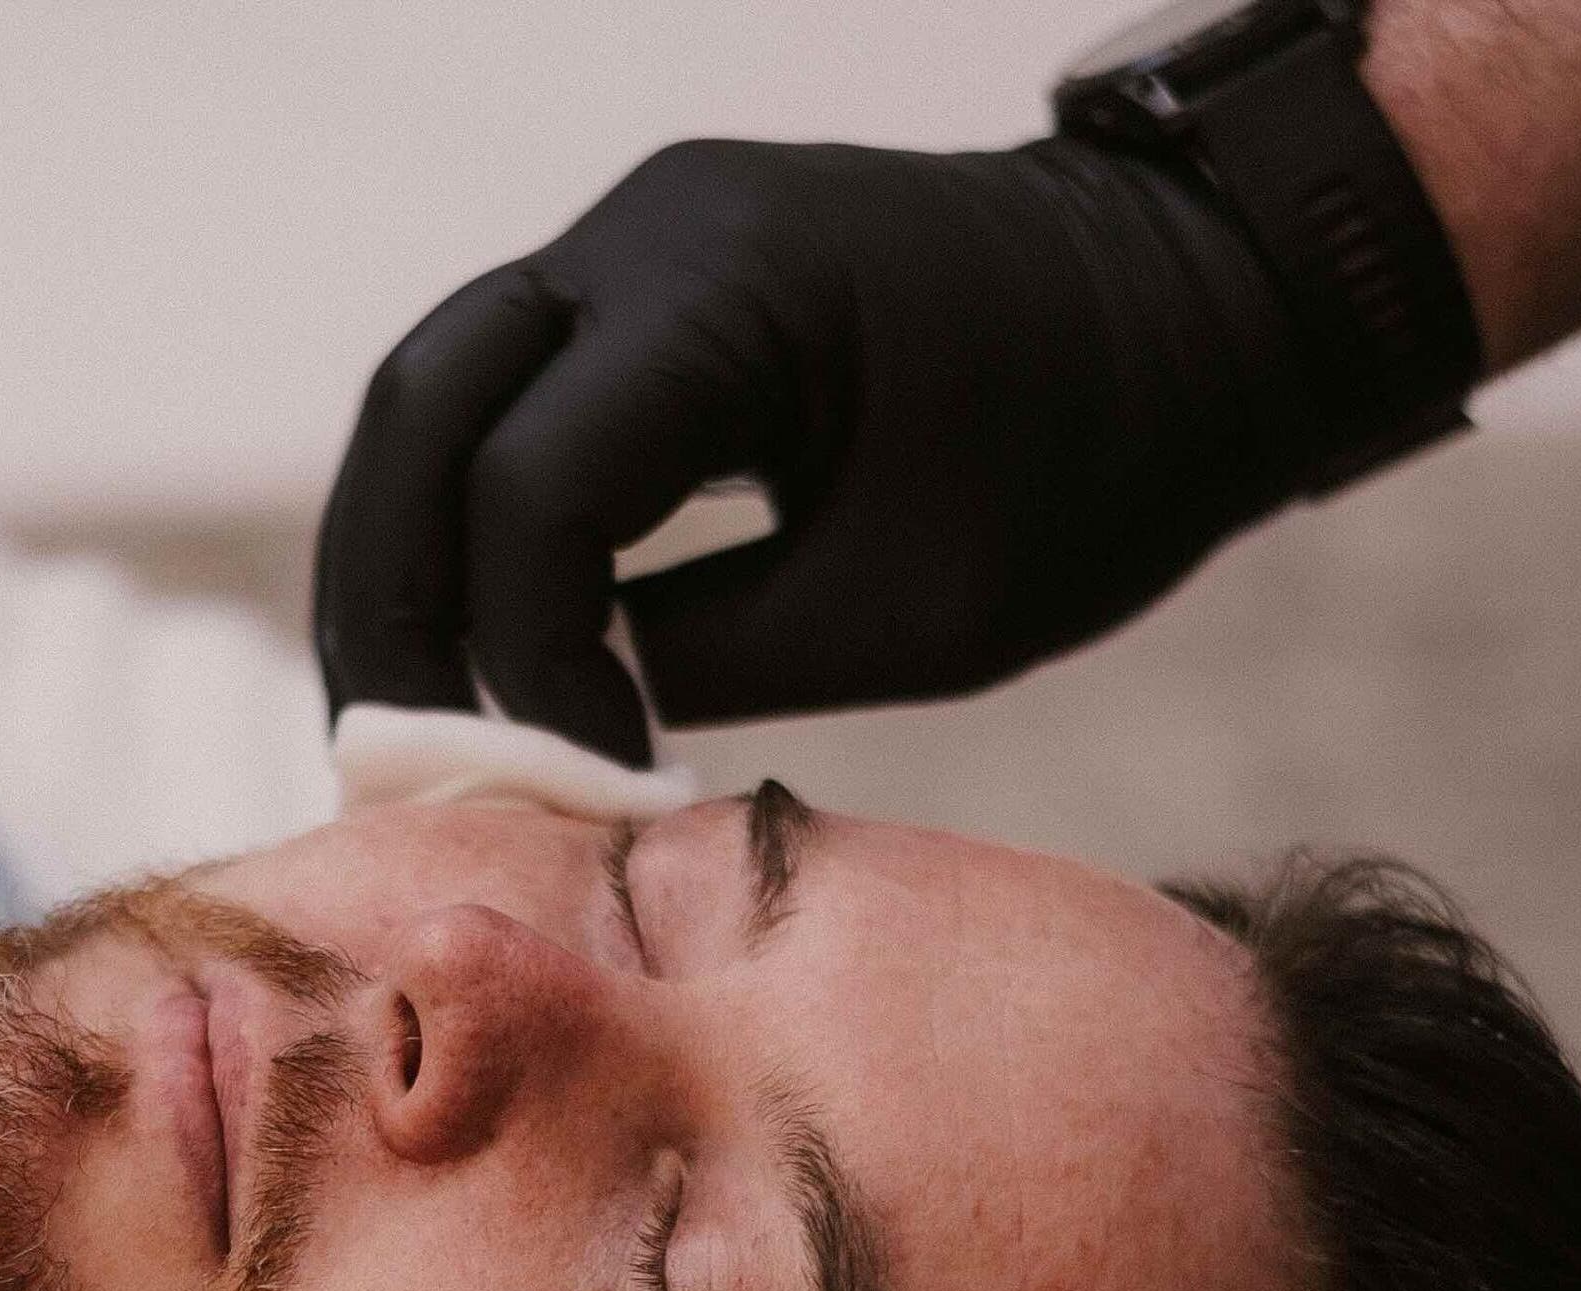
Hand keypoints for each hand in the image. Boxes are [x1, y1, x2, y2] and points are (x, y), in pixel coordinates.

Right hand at [313, 136, 1314, 766]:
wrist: (1195, 309)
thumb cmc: (1093, 459)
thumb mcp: (913, 607)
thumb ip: (710, 658)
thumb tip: (551, 732)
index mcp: (729, 284)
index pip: (532, 486)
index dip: (520, 657)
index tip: (576, 774)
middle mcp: (647, 228)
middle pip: (421, 411)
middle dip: (387, 599)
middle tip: (385, 759)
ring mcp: (638, 238)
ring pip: (432, 394)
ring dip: (402, 554)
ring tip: (406, 712)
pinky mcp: (652, 283)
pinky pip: (504, 392)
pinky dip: (467, 515)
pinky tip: (477, 637)